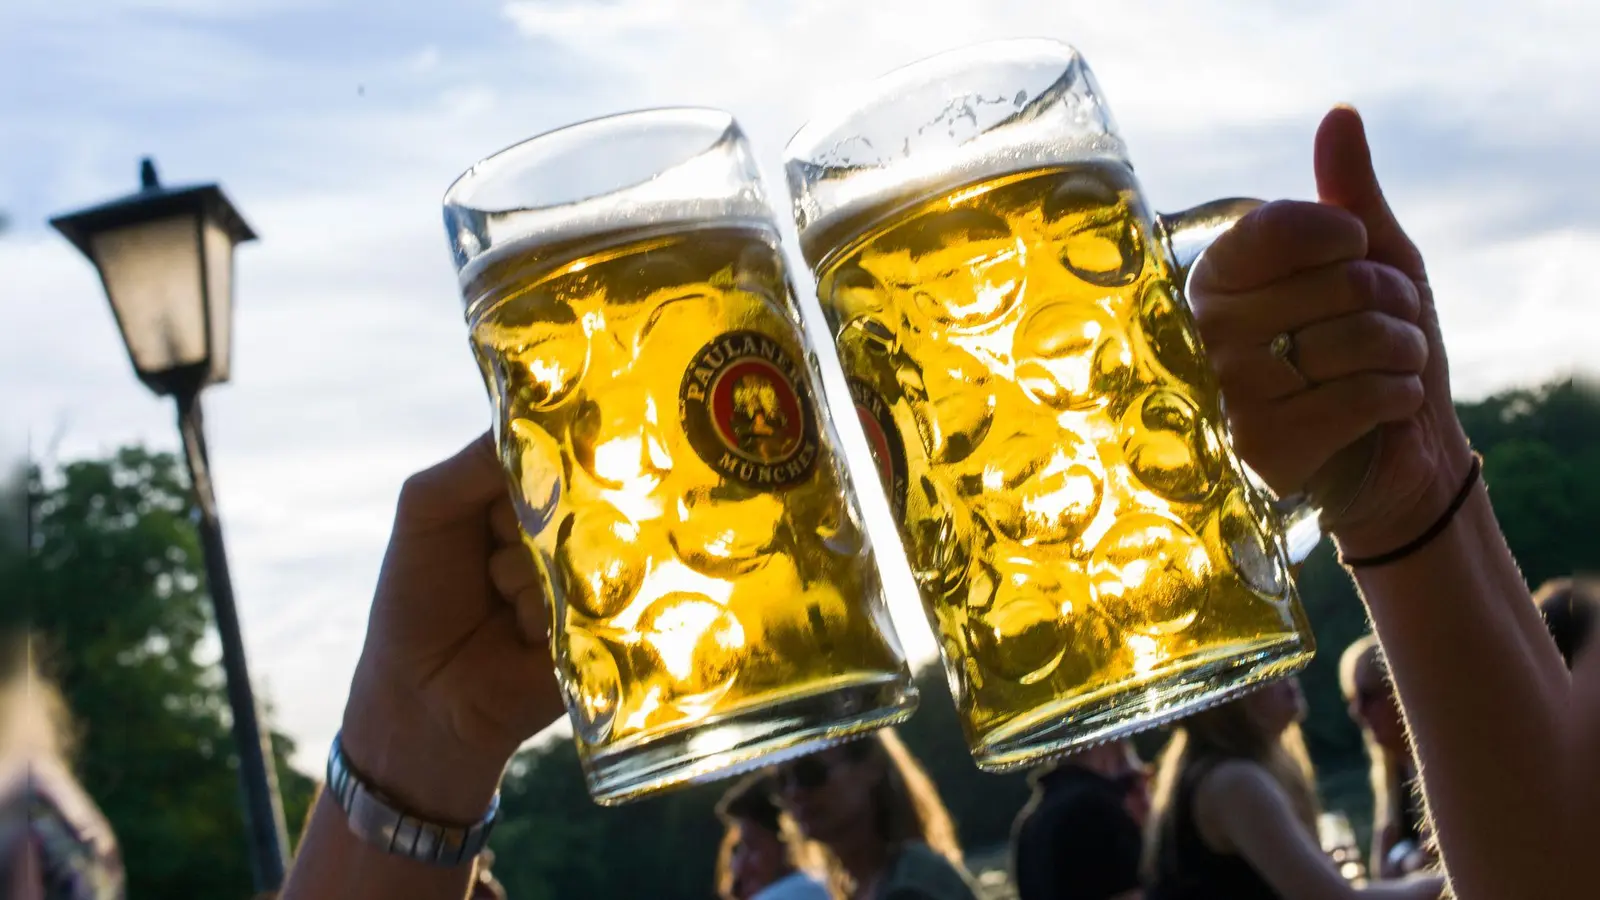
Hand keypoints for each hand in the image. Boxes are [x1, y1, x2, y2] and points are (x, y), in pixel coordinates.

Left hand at [341, 432, 559, 821]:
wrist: (417, 697)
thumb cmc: (416, 595)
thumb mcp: (427, 507)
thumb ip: (475, 462)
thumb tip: (536, 422)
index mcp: (532, 495)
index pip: (565, 448)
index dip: (567, 440)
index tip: (577, 432)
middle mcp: (571, 532)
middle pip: (584, 496)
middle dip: (537, 517)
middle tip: (497, 544)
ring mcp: (592, 582)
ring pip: (580, 550)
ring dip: (526, 577)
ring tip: (500, 608)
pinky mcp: (605, 632)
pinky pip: (585, 604)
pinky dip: (539, 617)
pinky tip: (519, 637)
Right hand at [1191, 106, 1474, 557]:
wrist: (1393, 453)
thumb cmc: (1371, 350)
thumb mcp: (1370, 263)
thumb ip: (1347, 195)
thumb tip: (1340, 115)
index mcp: (1216, 281)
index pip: (1272, 229)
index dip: (1337, 234)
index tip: (1355, 248)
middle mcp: (1205, 335)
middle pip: (1336, 284)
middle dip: (1391, 301)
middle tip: (1385, 327)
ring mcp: (1228, 395)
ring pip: (1355, 339)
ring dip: (1403, 351)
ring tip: (1388, 368)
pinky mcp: (1262, 449)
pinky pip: (1361, 397)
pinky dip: (1398, 397)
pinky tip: (1382, 412)